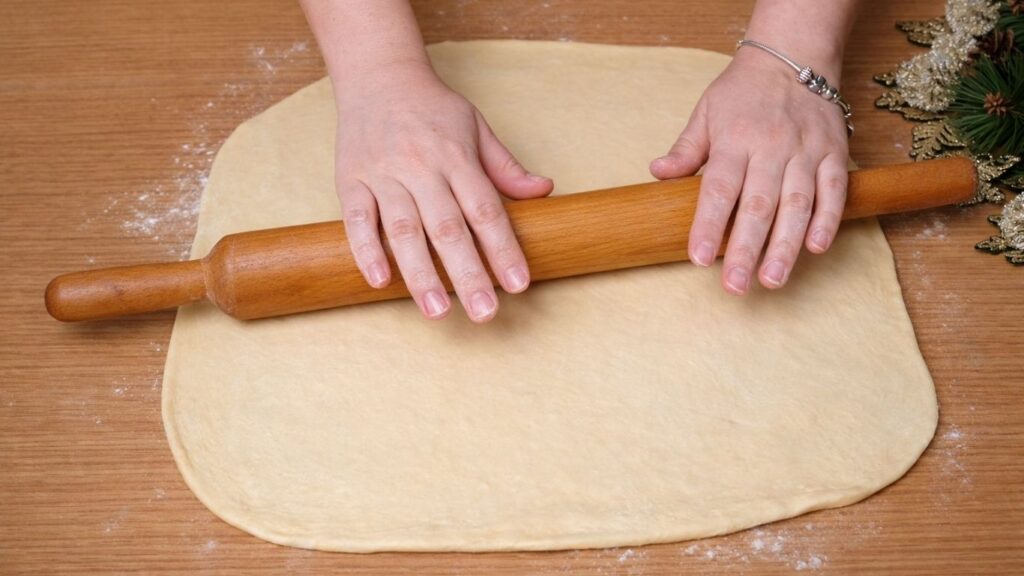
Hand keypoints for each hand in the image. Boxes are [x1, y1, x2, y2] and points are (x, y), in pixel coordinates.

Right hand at [335, 64, 552, 320]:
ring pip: (402, 229)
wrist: (377, 75)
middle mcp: (421, 167)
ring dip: (420, 273)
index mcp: (456, 156)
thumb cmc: (432, 108)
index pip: (485, 209)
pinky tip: (380, 281)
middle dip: (468, 273)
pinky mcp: (350, 179)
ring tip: (437, 311)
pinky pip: (357, 219)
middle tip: (484, 312)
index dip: (503, 249)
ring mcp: (383, 174)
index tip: (518, 284)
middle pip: (447, 227)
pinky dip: (366, 250)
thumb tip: (545, 191)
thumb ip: (506, 166)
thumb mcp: (477, 127)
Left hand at [650, 48, 849, 293]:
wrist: (794, 56)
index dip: (709, 225)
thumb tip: (657, 174)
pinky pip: (834, 190)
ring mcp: (806, 151)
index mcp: (735, 139)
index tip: (699, 258)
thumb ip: (685, 150)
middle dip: (746, 250)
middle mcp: (772, 147)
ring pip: (797, 204)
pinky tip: (814, 248)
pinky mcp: (834, 154)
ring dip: (785, 246)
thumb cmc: (743, 92)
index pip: (719, 189)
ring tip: (772, 280)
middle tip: (735, 286)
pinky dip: (828, 220)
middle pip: (758, 206)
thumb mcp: (706, 113)